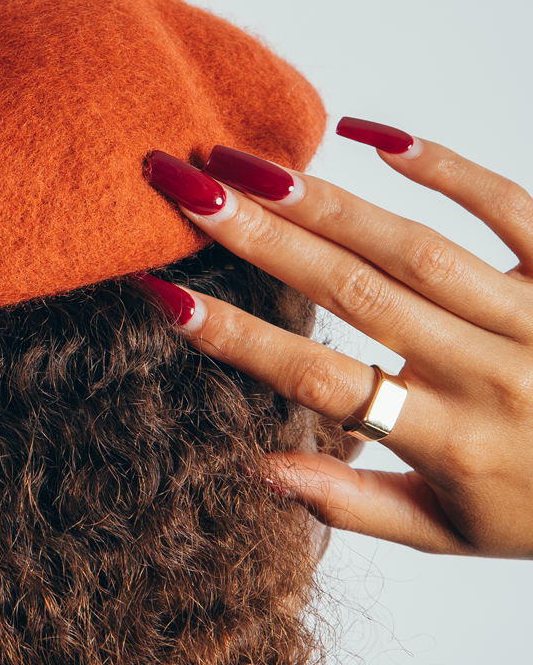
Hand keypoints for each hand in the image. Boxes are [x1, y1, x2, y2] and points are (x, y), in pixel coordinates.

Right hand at [138, 122, 532, 556]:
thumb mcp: (449, 531)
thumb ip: (351, 502)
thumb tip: (257, 468)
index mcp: (455, 445)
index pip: (326, 387)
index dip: (241, 343)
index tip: (166, 297)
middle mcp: (493, 377)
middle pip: (358, 298)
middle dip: (261, 241)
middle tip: (185, 189)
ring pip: (416, 251)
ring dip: (325, 204)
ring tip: (247, 166)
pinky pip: (509, 208)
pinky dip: (444, 167)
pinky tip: (372, 133)